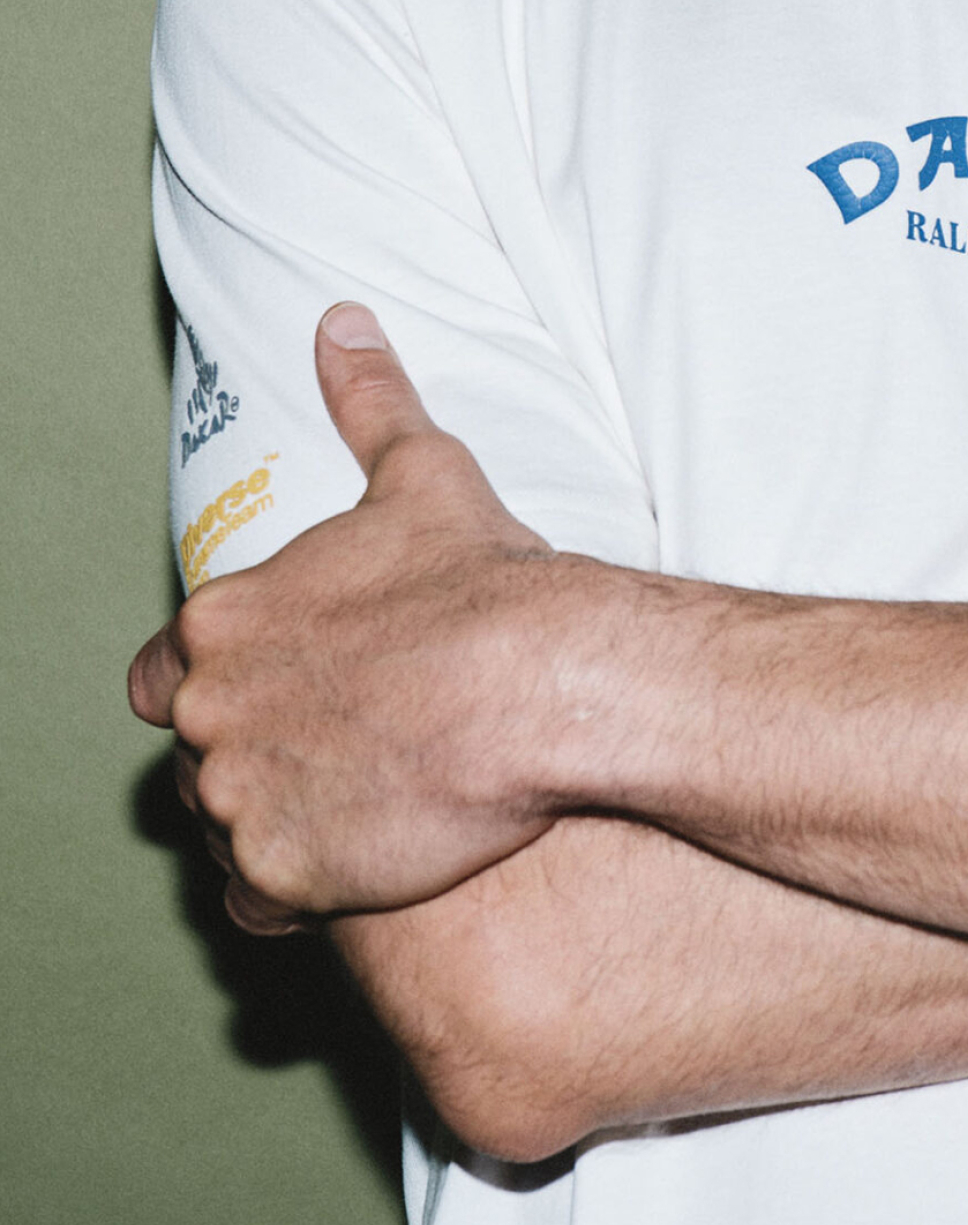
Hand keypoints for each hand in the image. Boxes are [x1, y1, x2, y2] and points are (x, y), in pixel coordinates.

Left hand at [129, 305, 574, 920]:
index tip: (284, 685)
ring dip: (276, 816)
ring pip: (224, 827)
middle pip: (198, 751)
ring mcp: (239, 797)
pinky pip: (256, 901)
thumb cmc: (484, 580)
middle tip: (343, 741)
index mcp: (224, 619)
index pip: (166, 671)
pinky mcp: (283, 873)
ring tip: (360, 795)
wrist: (544, 685)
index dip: (220, 680)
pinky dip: (294, 888)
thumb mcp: (423, 472)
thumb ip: (368, 400)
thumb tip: (340, 322)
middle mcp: (210, 710)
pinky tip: (359, 855)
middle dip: (255, 749)